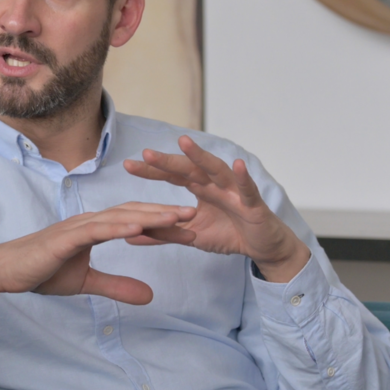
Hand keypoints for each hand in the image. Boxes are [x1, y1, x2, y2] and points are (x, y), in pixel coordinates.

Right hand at [0, 203, 197, 306]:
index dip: (162, 224)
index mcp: (94, 229)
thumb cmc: (39, 271)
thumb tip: (150, 296)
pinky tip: (140, 227)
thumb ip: (117, 285)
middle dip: (165, 213)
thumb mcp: (86, 283)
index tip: (189, 229)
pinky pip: (97, 229)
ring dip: (150, 215)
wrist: (5, 271)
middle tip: (196, 214)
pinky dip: (119, 226)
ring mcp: (77, 227)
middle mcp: (89, 222)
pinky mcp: (65, 237)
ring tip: (178, 217)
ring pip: (120, 216)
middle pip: (133, 213)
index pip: (134, 222)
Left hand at [123, 136, 310, 282]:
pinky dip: (243, 178)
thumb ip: (163, 233)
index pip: (173, 176)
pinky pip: (248, 189)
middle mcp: (215, 184)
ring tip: (184, 143)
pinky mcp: (253, 204)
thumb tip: (129, 235)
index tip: (128, 165)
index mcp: (200, 189)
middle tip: (146, 153)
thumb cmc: (228, 233)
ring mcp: (234, 191)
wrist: (261, 247)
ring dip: (201, 157)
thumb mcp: (190, 236)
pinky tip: (238, 164)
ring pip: (216, 170)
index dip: (152, 170)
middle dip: (168, 161)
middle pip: (189, 168)